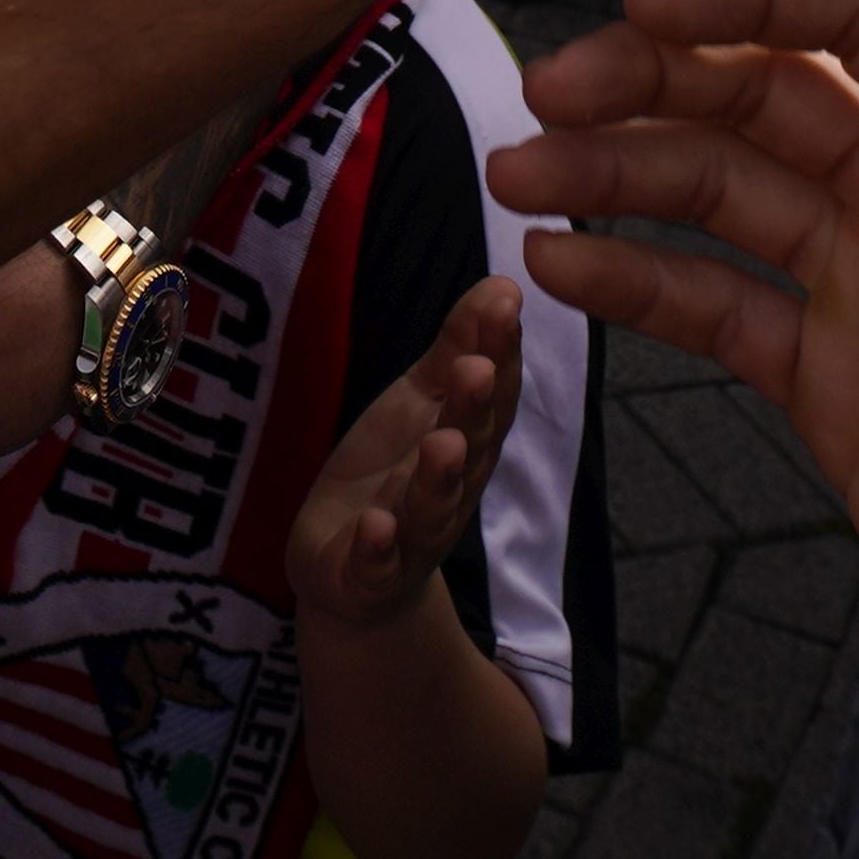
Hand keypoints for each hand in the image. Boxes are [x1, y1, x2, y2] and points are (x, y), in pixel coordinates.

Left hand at [291, 274, 524, 635]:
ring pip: (430, 507)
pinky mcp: (368, 576)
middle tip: (476, 369)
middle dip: (472, 409)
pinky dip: (377, 548)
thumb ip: (458, 347)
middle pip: (468, 448)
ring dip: (436, 477)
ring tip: (441, 443)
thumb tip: (505, 283)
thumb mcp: (420, 402)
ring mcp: (412, 537)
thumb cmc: (393, 472)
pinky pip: (375, 565)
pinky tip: (376, 527)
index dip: (500, 352)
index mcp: (466, 443)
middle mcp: (450, 491)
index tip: (505, 304)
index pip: (491, 395)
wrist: (352, 571)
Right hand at [491, 0, 858, 804]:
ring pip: (718, 191)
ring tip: (521, 170)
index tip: (649, 2)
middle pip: (763, 95)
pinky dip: (634, 277)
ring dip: (618, 170)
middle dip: (650, 80)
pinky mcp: (827, 387)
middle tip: (549, 90)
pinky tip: (561, 263)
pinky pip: (712, 306)